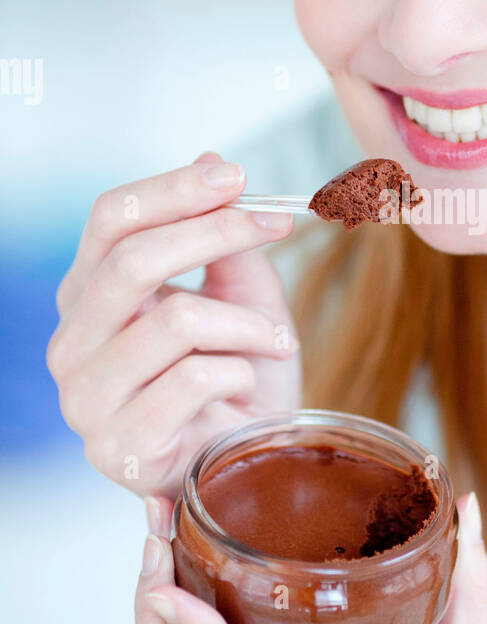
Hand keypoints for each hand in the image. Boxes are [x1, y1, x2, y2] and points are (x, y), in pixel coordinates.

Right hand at [46, 152, 298, 497]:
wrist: (256, 461)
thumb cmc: (240, 378)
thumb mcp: (240, 293)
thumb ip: (222, 236)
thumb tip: (213, 161)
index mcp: (89, 296)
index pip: (110, 220)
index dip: (175, 191)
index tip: (242, 178)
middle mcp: (72, 343)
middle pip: (131, 260)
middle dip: (215, 232)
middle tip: (277, 227)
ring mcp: (87, 400)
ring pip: (174, 320)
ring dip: (246, 323)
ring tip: (276, 340)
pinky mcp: (119, 446)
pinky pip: (192, 379)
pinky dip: (238, 372)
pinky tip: (245, 387)